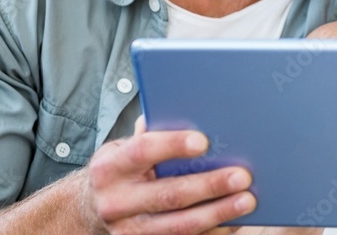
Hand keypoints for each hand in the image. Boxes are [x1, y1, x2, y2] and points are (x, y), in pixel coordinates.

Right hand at [83, 122, 255, 233]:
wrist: (89, 209)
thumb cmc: (120, 169)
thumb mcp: (124, 147)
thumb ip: (151, 133)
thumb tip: (190, 115)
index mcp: (110, 168)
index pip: (142, 151)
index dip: (172, 145)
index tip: (204, 141)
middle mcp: (115, 202)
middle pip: (169, 194)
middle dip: (209, 185)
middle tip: (242, 176)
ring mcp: (128, 231)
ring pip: (178, 226)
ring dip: (217, 213)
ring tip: (247, 201)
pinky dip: (211, 232)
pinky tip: (234, 221)